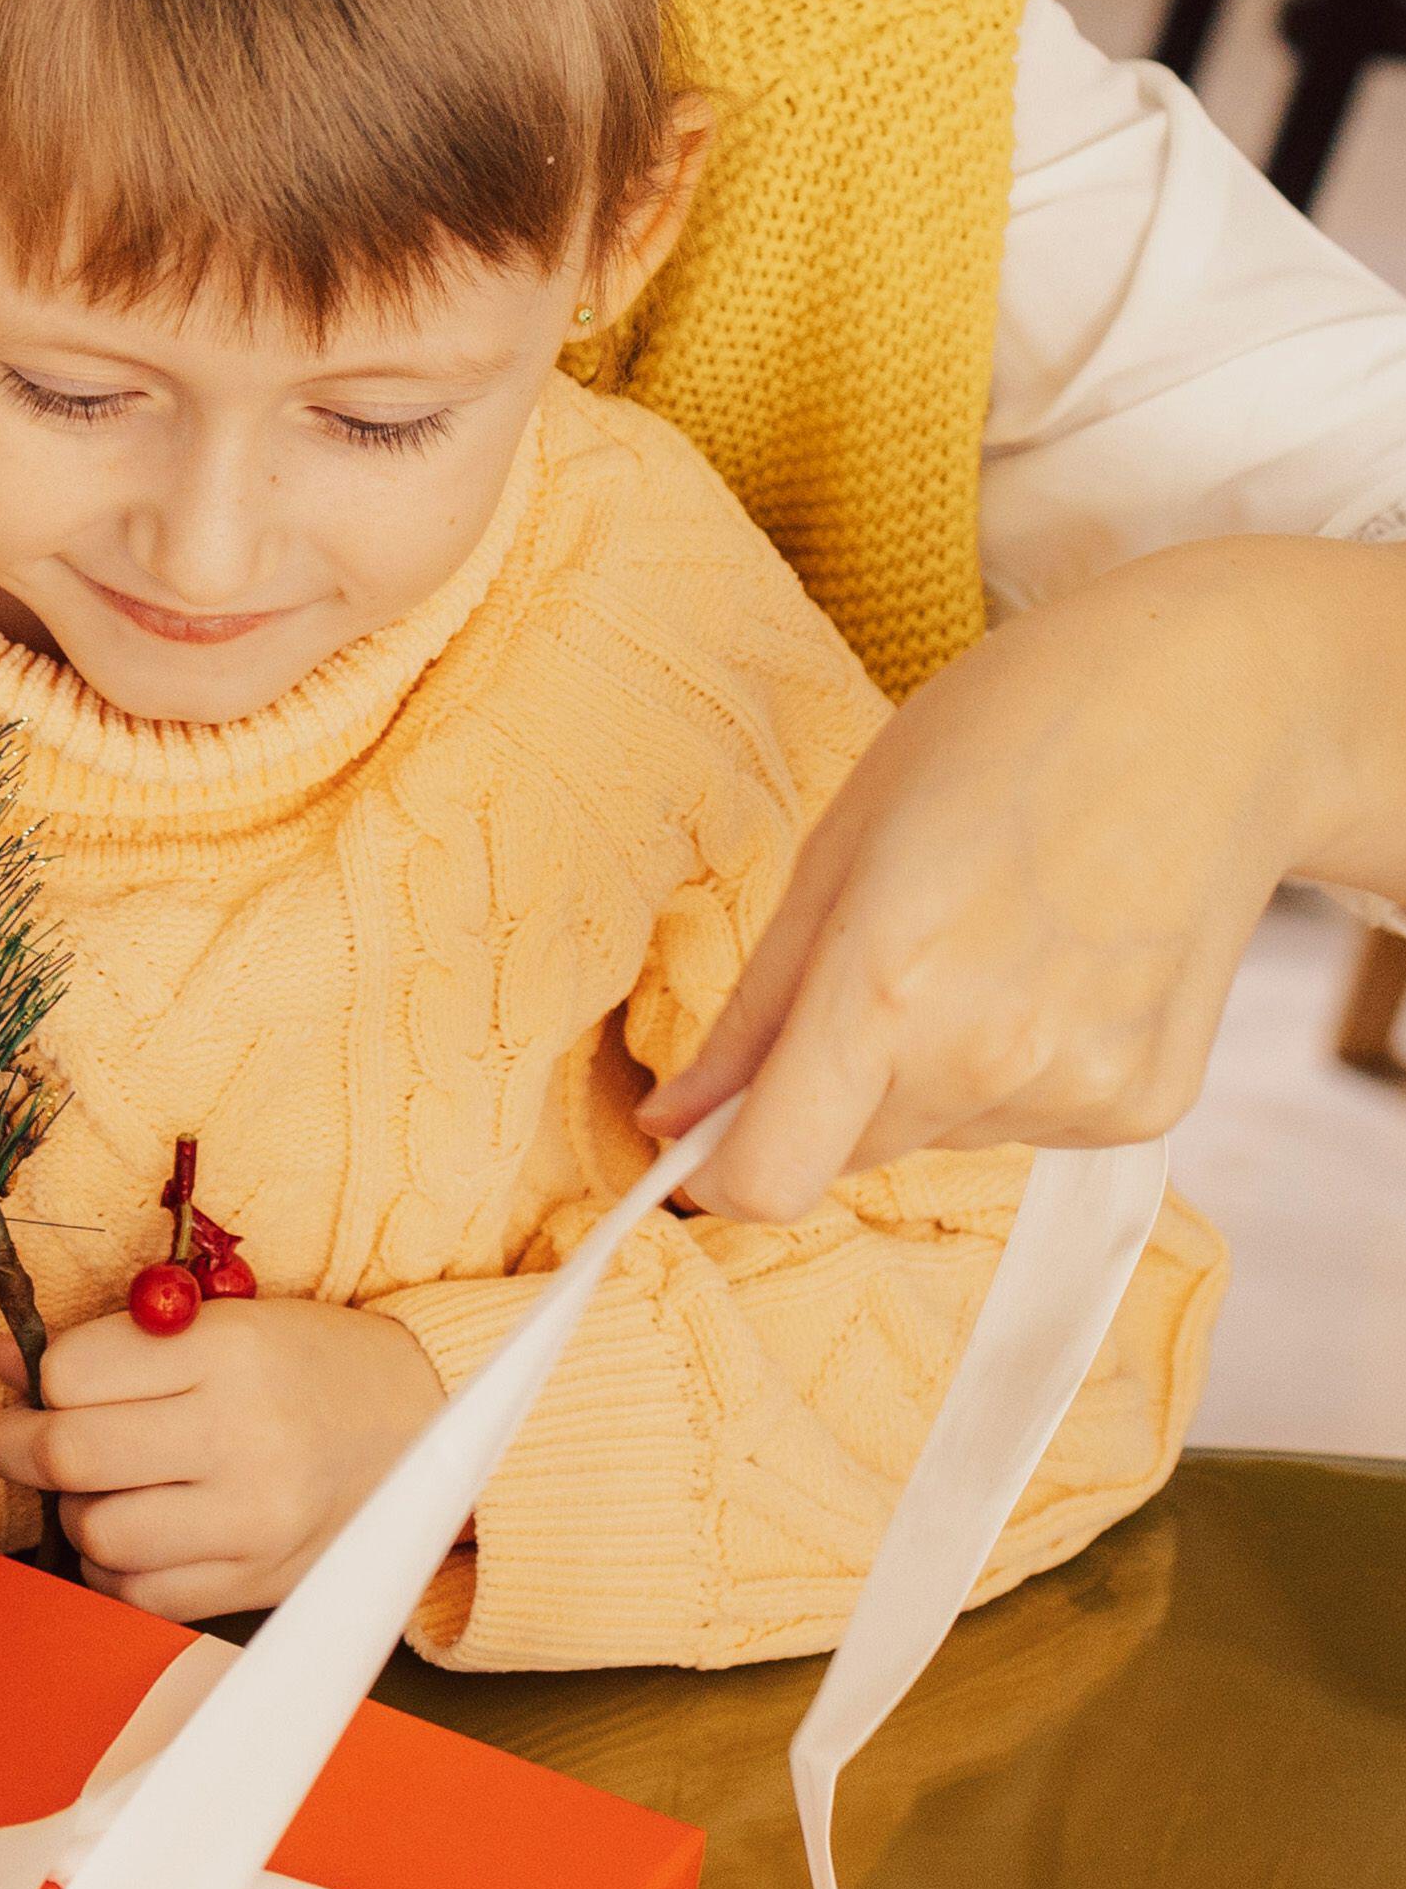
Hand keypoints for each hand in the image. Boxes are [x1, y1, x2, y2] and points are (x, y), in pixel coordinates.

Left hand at [0, 1296, 445, 1621]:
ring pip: (97, 1533)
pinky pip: (139, 1595)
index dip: (38, 1377)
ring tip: (101, 1488)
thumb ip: (114, 1346)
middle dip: (21, 1447)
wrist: (421, 1424)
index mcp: (228, 1351)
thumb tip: (6, 1363)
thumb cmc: (306, 1364)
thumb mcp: (220, 1325)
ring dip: (76, 1513)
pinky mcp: (257, 1583)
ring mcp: (250, 1520)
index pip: (73, 1372)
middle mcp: (240, 1436)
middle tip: (22, 1440)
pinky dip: (115, 1570)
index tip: (39, 1381)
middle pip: (70, 1454)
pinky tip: (135, 1537)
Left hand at [647, 536, 1405, 1221]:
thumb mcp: (844, 838)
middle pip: (845, 1154)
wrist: (1214, 712)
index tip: (701, 1138)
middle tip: (879, 963)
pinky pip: (1025, 1126)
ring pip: (935, 1134)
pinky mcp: (1146, 1106)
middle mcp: (988, 1059)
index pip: (770, 1176)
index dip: (716, 1172)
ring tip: (987, 941)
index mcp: (889, 983)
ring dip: (925, 1073)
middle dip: (825, 1092)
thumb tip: (675, 1116)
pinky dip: (1014, 1071)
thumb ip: (755, 1004)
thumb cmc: (1010, 735)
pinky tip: (1056, 966)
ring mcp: (1078, 1090)